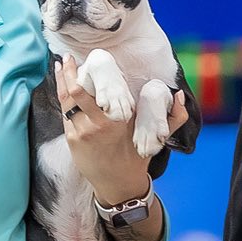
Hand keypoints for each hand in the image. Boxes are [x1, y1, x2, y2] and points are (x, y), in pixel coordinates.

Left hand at [55, 55, 186, 205]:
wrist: (119, 184)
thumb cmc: (138, 155)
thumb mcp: (157, 136)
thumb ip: (175, 116)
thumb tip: (180, 95)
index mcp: (119, 119)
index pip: (102, 89)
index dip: (93, 71)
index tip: (92, 57)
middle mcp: (98, 124)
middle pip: (77, 90)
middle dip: (70, 71)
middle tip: (68, 56)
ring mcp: (82, 132)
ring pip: (66, 100)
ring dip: (62, 80)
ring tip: (60, 63)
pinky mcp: (72, 139)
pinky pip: (65, 113)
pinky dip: (62, 96)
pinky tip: (61, 84)